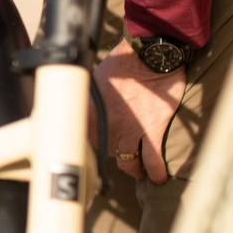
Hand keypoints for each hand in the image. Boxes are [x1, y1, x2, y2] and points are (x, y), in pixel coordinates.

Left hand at [90, 39, 186, 183]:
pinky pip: (152, 158)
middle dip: (109, 158)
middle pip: (104, 154)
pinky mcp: (152, 129)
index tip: (87, 156)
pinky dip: (156, 171)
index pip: (81, 141)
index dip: (85, 151)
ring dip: (132, 169)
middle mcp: (107, 126)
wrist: (150, 54)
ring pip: (127, 162)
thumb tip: (74, 109)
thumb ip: (87, 101)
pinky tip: (159, 178)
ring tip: (137, 171)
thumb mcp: (94, 83)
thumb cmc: (121, 64)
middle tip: (116, 160)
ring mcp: (130, 130)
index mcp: (90, 114)